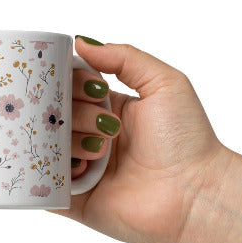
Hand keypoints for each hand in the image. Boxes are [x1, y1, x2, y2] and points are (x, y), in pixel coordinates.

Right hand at [66, 37, 228, 242]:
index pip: (69, 88)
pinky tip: (78, 169)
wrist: (197, 195)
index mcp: (107, 110)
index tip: (92, 90)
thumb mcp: (164, 83)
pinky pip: (43, 183)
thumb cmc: (187, 140)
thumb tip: (80, 42)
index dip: (71, 83)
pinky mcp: (75, 200)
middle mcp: (90, 137)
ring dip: (68, 143)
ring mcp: (81, 169)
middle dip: (75, 115)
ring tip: (100, 153)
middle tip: (107, 127)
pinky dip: (49, 172)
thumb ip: (124, 57)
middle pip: (56, 115)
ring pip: (47, 146)